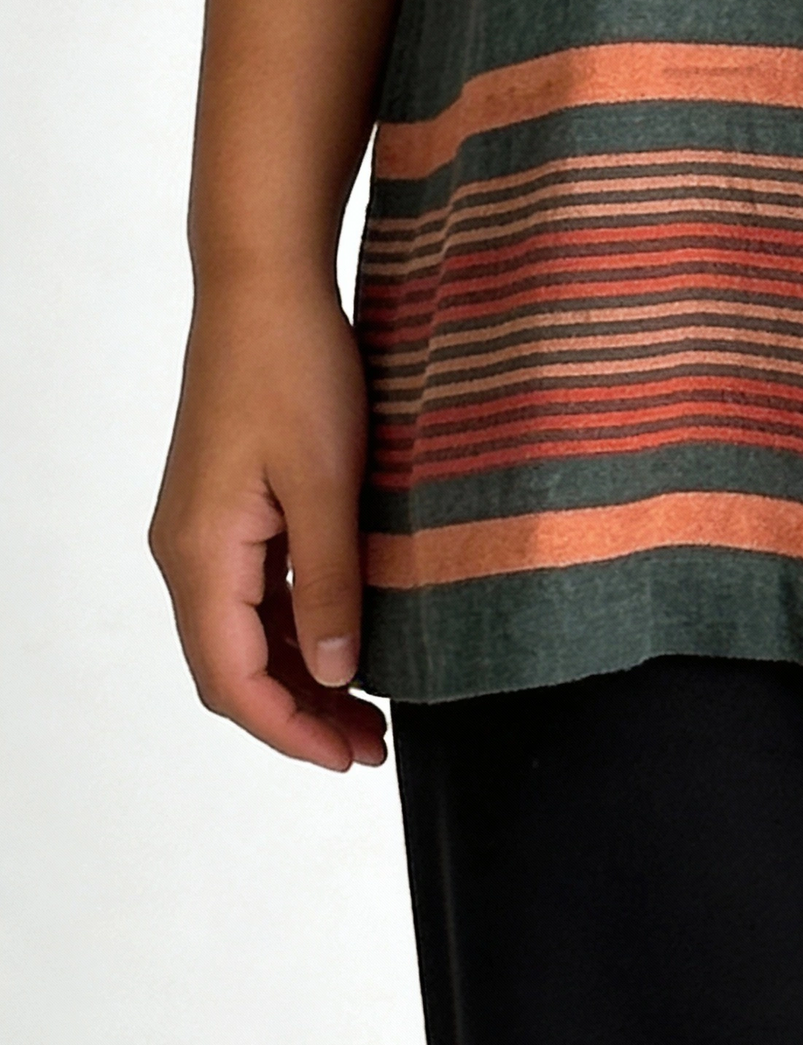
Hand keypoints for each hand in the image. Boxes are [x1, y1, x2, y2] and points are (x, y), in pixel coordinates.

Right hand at [149, 274, 386, 770]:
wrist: (264, 287)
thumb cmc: (293, 368)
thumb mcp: (328, 483)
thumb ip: (330, 583)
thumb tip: (337, 671)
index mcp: (200, 553)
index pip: (231, 679)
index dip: (289, 731)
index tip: (350, 758)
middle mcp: (187, 551)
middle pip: (232, 668)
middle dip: (299, 716)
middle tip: (373, 746)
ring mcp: (203, 531)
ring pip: (243, 636)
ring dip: (300, 678)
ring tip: (368, 713)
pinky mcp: (227, 510)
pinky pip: (253, 595)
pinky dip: (295, 632)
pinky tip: (345, 642)